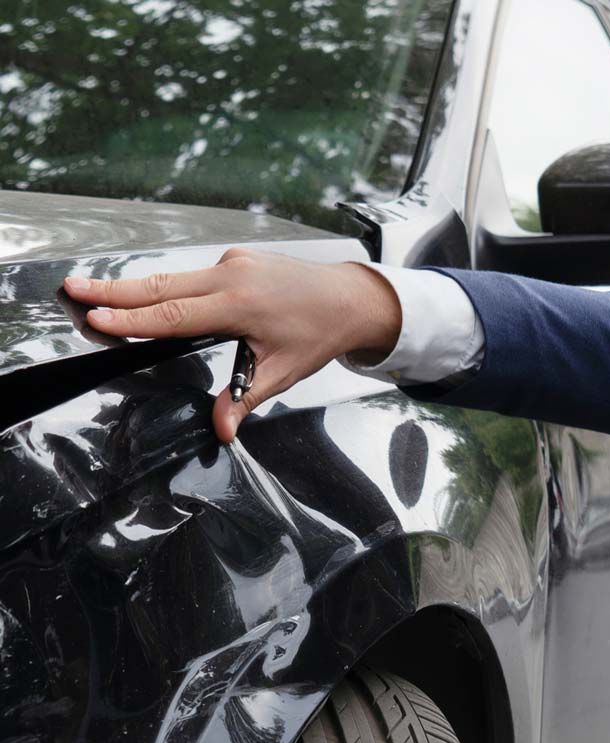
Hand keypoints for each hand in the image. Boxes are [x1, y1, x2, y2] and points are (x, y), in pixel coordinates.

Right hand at [61, 247, 400, 444]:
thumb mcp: (282, 372)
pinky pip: (195, 274)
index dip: (131, 320)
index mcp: (240, 305)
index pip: (173, 315)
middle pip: (161, 286)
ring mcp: (234, 263)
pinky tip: (151, 294)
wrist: (350, 297)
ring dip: (135, 286)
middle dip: (114, 290)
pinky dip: (170, 285)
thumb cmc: (318, 334)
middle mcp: (232, 276)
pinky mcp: (237, 258)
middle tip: (73, 289)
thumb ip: (245, 397)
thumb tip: (222, 430)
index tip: (96, 319)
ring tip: (95, 290)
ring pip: (174, 277)